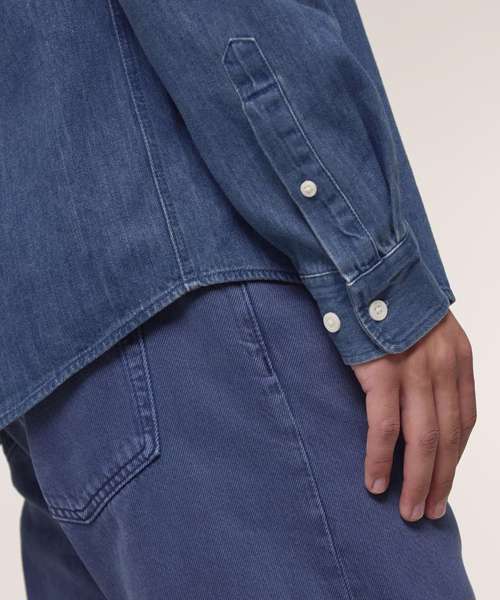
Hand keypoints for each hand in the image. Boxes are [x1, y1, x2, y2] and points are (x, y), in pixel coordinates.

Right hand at [352, 310, 475, 521]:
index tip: (446, 481)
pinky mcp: (382, 373)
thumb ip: (435, 362)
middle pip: (448, 439)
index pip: (465, 420)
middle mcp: (444, 369)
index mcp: (459, 359)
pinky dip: (381, 460)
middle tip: (430, 511)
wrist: (369, 269)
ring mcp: (414, 372)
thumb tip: (424, 398)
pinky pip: (384, 428)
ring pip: (423, 441)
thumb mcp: (430, 328)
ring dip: (417, 481)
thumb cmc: (393, 300)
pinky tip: (375, 482)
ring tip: (409, 510)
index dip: (457, 458)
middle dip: (441, 480)